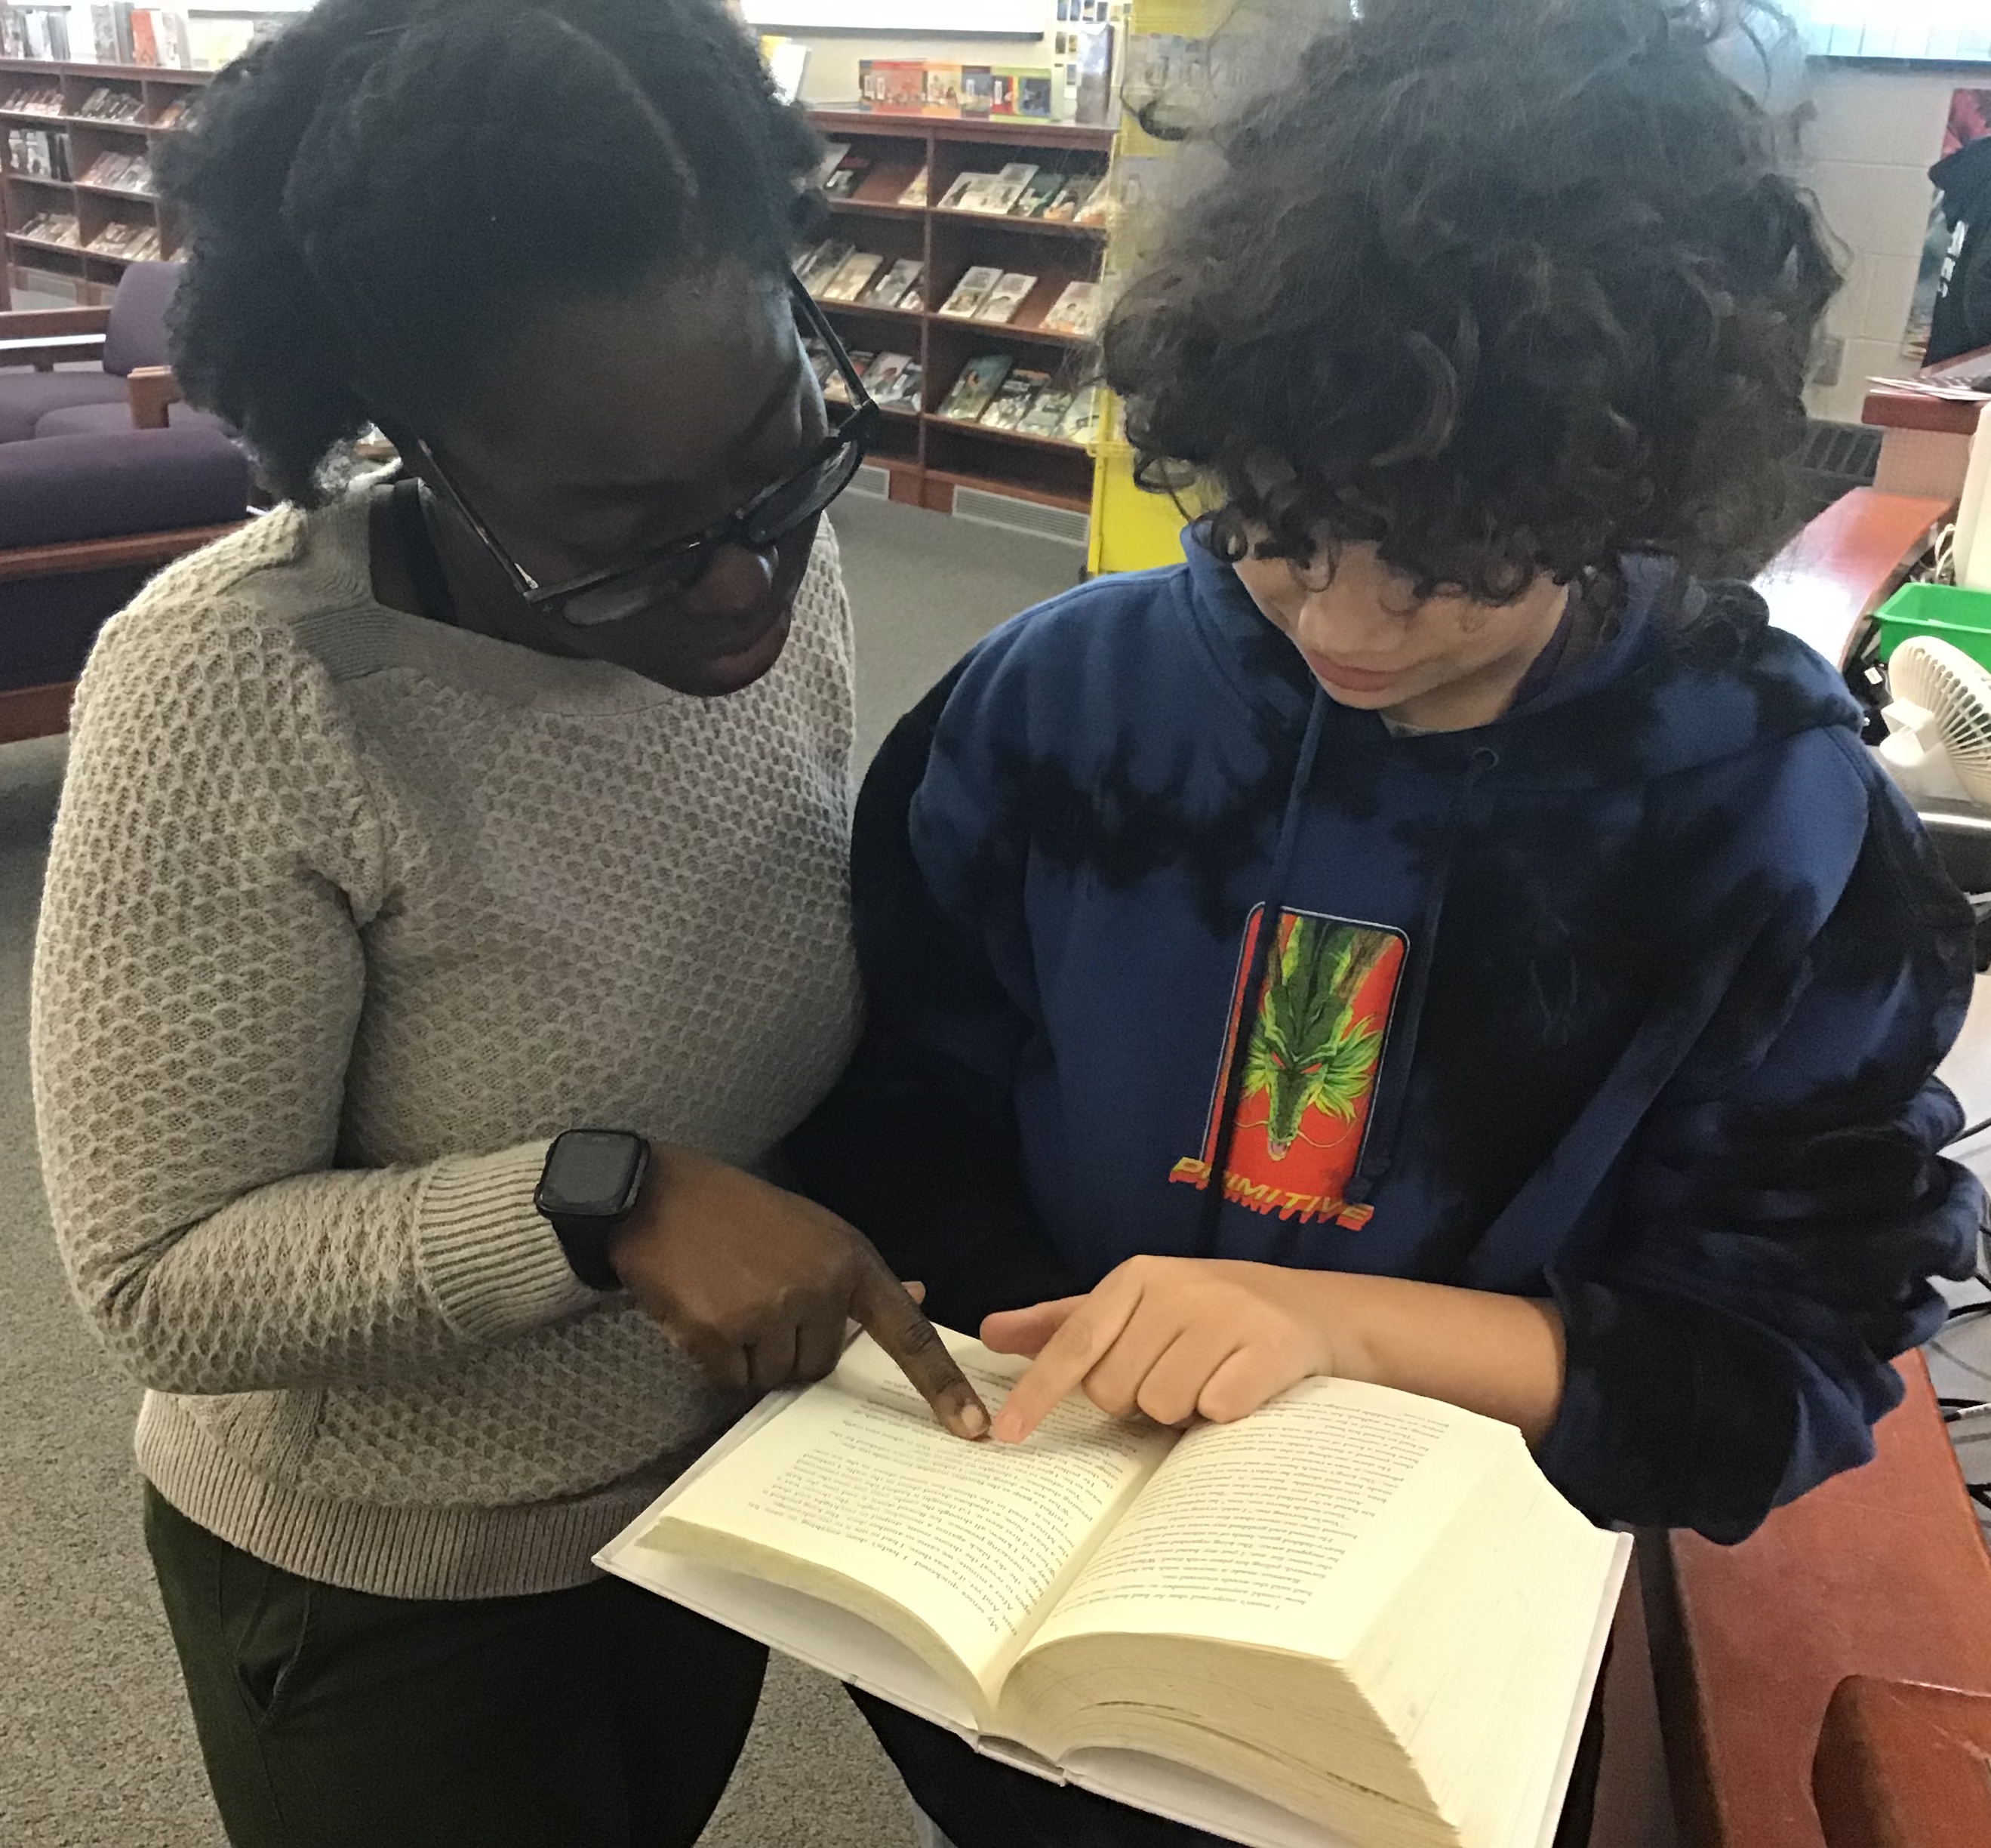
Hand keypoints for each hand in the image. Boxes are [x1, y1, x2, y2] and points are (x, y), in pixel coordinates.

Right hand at [609, 1146, 988, 1438]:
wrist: (660, 1195)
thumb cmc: (741, 1214)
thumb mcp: (814, 1230)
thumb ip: (858, 1275)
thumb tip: (919, 1299)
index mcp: (851, 1261)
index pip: (908, 1334)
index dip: (941, 1384)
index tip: (972, 1428)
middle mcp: (820, 1287)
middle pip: (820, 1366)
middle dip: (789, 1347)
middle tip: (757, 1298)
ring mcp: (771, 1309)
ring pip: (774, 1377)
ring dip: (748, 1353)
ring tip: (727, 1297)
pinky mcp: (722, 1330)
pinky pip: (729, 1377)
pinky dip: (712, 1356)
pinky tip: (700, 1308)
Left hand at [982, 1256, 1357, 1443]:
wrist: (1315, 1310)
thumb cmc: (1209, 1314)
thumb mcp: (1135, 1307)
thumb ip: (1063, 1324)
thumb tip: (990, 1333)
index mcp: (1135, 1276)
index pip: (1074, 1343)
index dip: (1036, 1392)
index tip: (1004, 1434)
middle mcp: (1177, 1288)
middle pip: (1113, 1389)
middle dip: (1136, 1399)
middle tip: (1173, 1375)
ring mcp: (1226, 1315)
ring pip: (1161, 1407)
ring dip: (1181, 1411)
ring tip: (1208, 1379)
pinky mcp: (1269, 1348)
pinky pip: (1214, 1412)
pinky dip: (1222, 1413)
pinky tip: (1240, 1388)